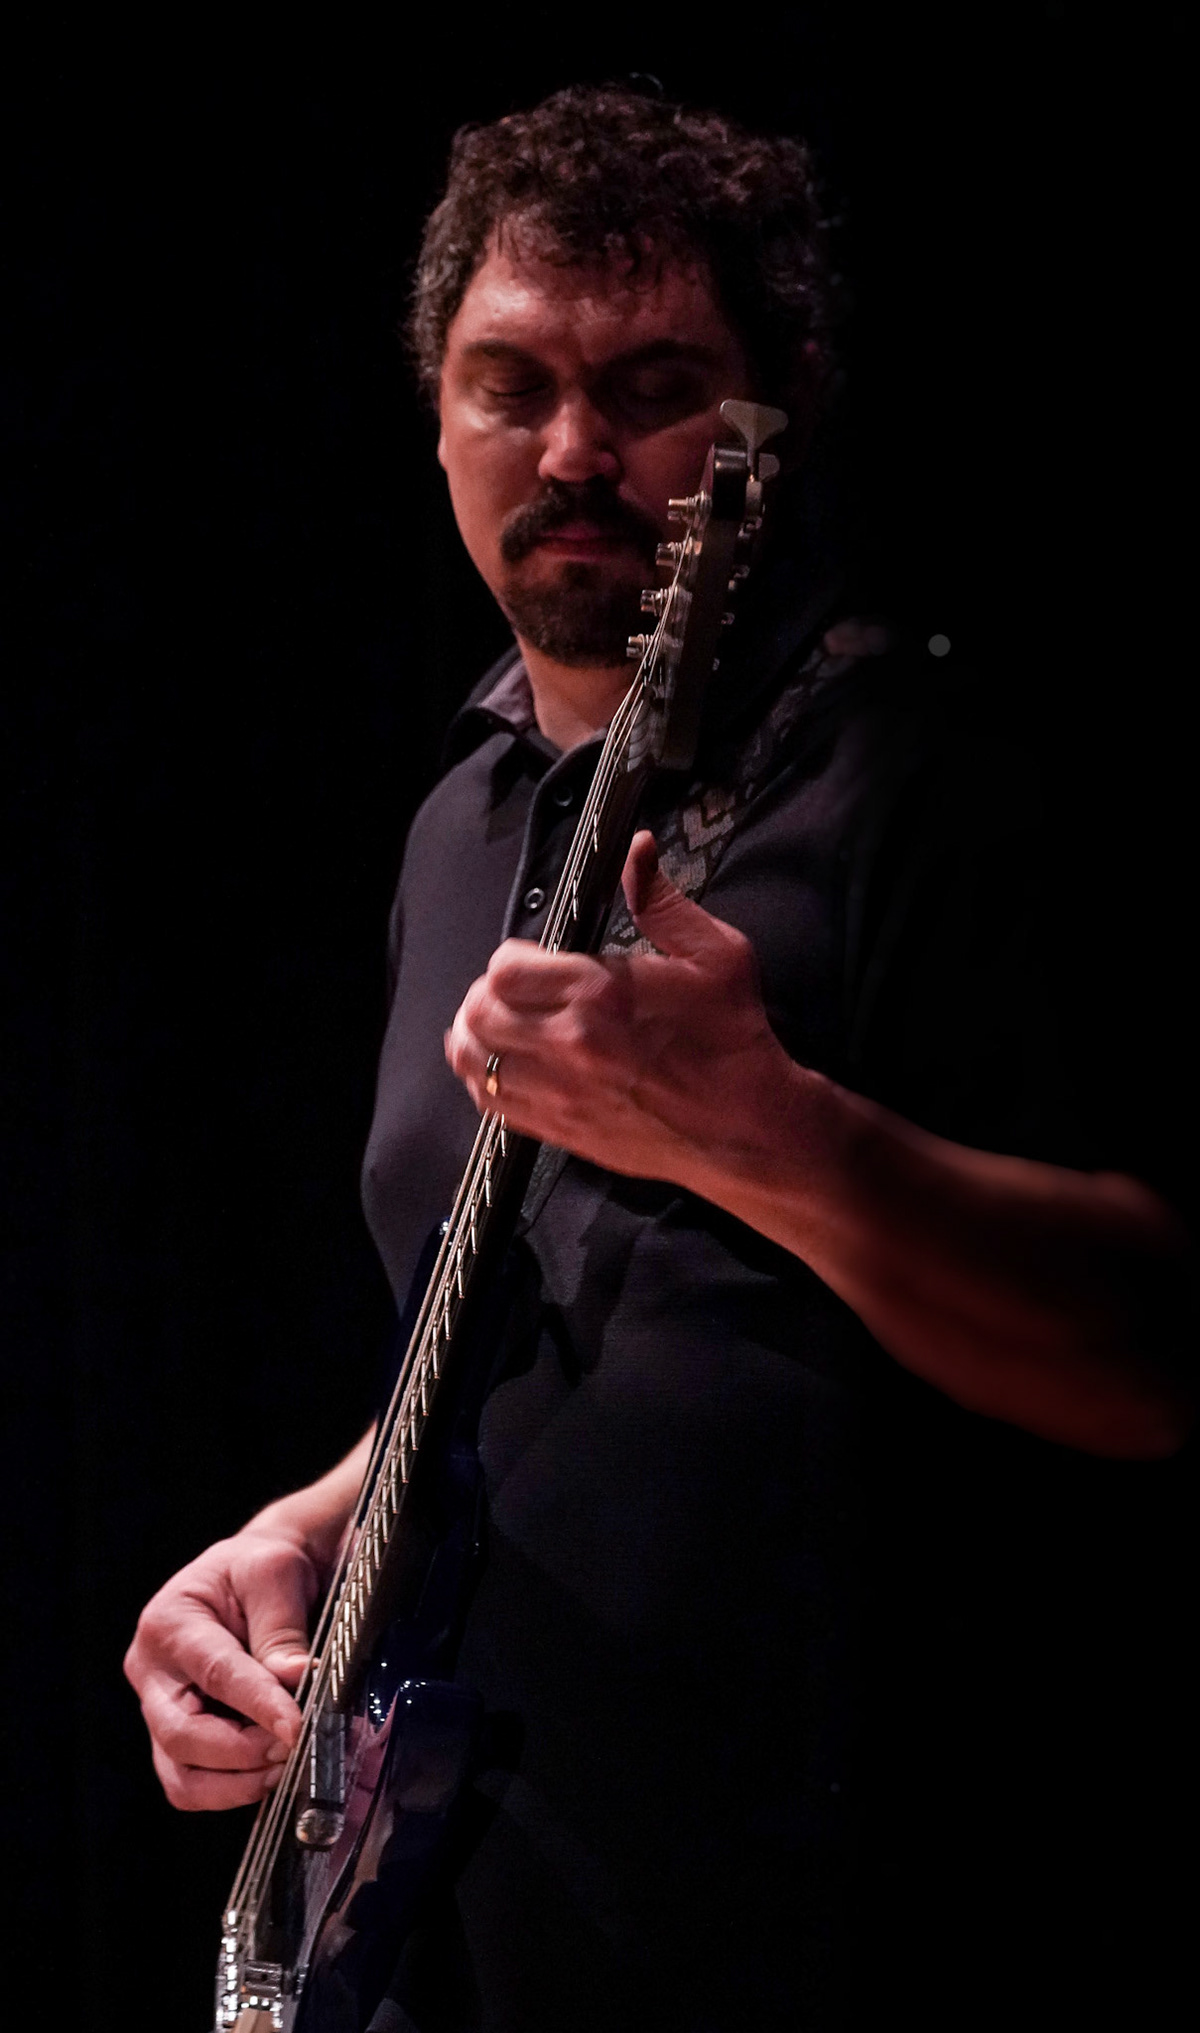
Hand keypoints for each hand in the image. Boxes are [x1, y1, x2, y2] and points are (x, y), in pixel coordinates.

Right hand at [124, 1526, 320, 1810]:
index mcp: (169, 1623)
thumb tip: (298, 1680)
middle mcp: (151, 1672)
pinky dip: (231, 1789)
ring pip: (181, 1775)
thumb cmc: (259, 1569)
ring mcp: (158, 1710)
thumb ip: (281, 1631)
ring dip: (236, 1783)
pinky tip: (269, 1770)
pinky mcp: (175, 1737)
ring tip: (284, 1763)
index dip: (258, 1706)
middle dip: (242, 1752)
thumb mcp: (275, 1574)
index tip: (297, 1727)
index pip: (215, 1674)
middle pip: (183, 1736)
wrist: (253, 1575)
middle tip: (294, 1744)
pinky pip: (192, 1784)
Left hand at [444, 830, 791, 1186]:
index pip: (505, 967)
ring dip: (478, 1034)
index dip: (513, 956)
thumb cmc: (733, 1040)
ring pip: (472, 1059)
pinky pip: (490, 1104)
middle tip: (516, 989)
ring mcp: (560, 1094)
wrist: (747, 1130)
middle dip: (489, 992)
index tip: (536, 958)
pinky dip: (484, 1079)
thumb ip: (661, 899)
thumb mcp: (716, 954)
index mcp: (602, 995)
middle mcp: (570, 1045)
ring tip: (501, 1024)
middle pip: (479, 1011)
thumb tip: (636, 850)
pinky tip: (504, 1064)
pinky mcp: (559, 1130)